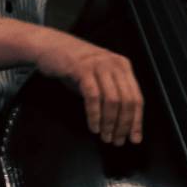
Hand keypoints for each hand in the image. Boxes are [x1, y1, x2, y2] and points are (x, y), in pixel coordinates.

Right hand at [30, 30, 143, 145]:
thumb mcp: (98, 76)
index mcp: (123, 66)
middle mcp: (114, 64)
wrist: (50, 45)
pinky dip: (95, 115)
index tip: (134, 138)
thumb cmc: (74, 64)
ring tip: (105, 136)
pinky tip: (93, 126)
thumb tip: (122, 123)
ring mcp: (99, 65)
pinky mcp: (82, 69)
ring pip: (112, 100)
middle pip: (127, 101)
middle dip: (123, 125)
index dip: (137, 121)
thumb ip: (111, 92)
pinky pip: (93, 97)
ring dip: (109, 123)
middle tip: (117, 140)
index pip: (137, 98)